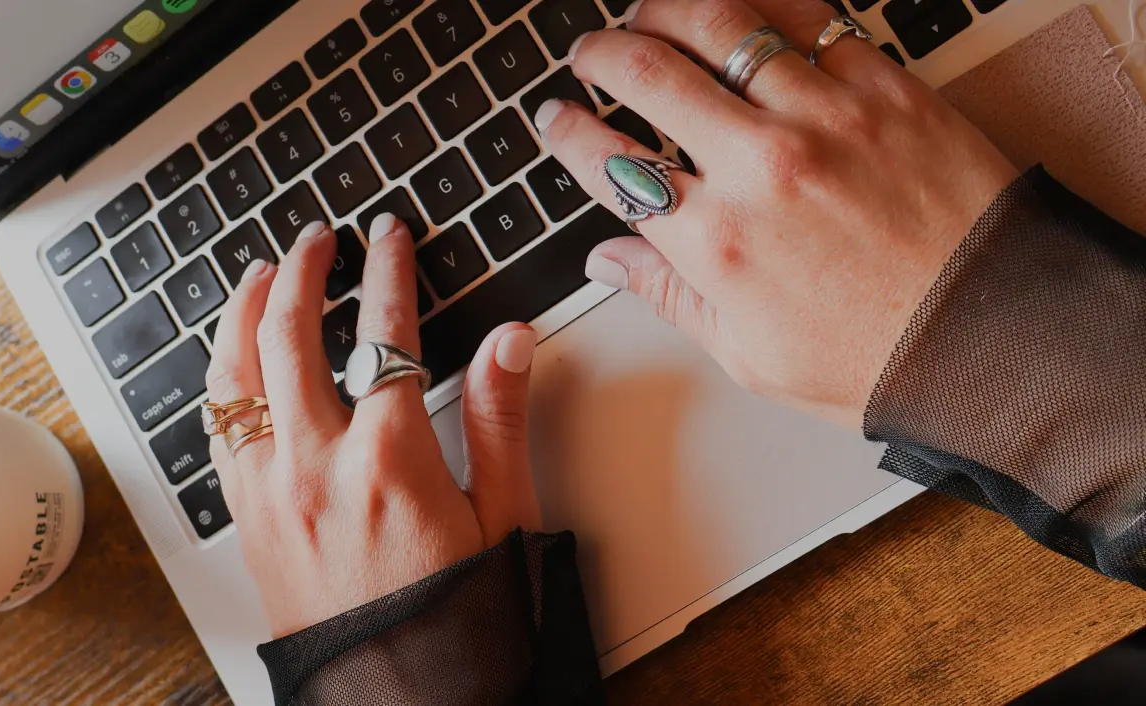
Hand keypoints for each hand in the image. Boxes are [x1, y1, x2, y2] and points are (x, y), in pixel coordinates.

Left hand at [205, 215, 542, 636]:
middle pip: (290, 335)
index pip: (383, 333)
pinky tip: (235, 359)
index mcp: (386, 460)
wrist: (398, 698)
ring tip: (261, 274)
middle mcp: (314, 467)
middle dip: (303, 270)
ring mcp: (269, 492)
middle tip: (317, 238)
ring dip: (245, 312)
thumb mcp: (502, 519)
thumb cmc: (457, 617)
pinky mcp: (248, 519)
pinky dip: (223, 376)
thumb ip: (499, 419)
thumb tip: (510, 340)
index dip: (387, 271)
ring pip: (235, 375)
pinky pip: (219, 428)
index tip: (387, 236)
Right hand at [536, 0, 1017, 427]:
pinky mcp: (883, 85)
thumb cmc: (879, 355)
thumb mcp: (751, 352)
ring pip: (720, 23)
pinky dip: (764, 9)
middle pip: (647, 73)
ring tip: (651, 13)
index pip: (609, 163)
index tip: (555, 119)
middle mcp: (759, 167)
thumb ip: (670, 296)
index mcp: (715, 243)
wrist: (997, 335)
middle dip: (601, 53)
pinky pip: (808, 19)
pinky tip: (745, 14)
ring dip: (668, 8)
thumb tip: (610, 259)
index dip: (566, 132)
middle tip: (592, 54)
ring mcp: (823, 116)